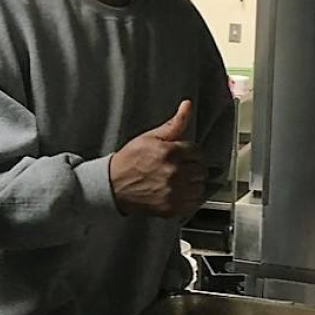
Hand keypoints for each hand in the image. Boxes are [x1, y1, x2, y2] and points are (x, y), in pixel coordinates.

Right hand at [110, 100, 205, 218]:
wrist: (113, 186)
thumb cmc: (129, 161)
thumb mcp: (150, 137)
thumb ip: (174, 124)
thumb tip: (187, 106)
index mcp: (170, 152)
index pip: (197, 151)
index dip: (190, 152)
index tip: (182, 155)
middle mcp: (174, 173)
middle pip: (201, 169)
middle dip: (192, 167)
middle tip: (180, 167)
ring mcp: (174, 192)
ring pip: (200, 186)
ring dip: (193, 183)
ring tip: (179, 180)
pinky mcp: (172, 208)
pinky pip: (194, 202)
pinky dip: (190, 198)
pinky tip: (179, 192)